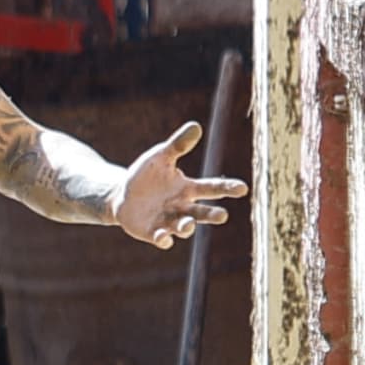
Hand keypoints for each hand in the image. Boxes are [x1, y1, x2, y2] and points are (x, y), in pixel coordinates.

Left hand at [114, 120, 247, 251]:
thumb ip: (178, 145)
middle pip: (202, 213)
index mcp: (188, 188)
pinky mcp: (153, 232)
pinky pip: (162, 238)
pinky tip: (163, 236)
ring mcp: (169, 222)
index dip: (228, 188)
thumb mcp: (160, 157)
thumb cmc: (145, 175)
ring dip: (187, 227)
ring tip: (188, 224)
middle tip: (222, 215)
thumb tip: (196, 126)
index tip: (243, 189)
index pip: (212, 188)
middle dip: (212, 215)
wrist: (122, 196)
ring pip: (184, 227)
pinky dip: (163, 239)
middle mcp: (182, 207)